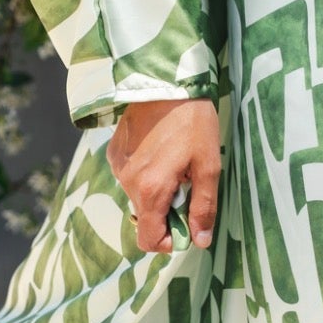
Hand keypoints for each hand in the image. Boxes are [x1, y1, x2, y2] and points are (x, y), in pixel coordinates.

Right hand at [106, 97, 220, 254]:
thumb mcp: (208, 165)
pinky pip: (130, 175)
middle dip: (167, 210)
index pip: (149, 240)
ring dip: (156, 189)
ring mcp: (117, 166)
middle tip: (187, 182)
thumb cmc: (194, 122)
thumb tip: (200, 241)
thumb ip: (203, 206)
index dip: (169, 240)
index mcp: (151, 190)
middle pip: (146, 217)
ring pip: (138, 195)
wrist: (167, 81)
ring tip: (175, 160)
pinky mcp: (114, 152)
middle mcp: (127, 182)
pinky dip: (145, 172)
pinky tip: (160, 148)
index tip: (186, 224)